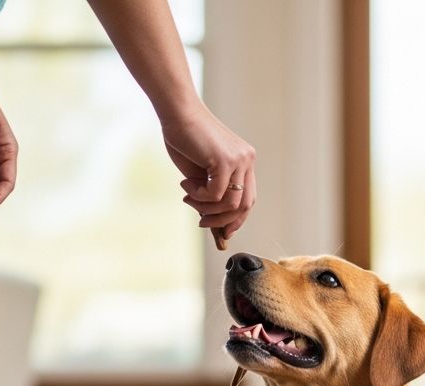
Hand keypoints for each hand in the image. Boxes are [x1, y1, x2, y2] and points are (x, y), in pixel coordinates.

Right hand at [161, 102, 255, 242]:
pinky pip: (216, 195)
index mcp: (245, 161)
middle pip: (245, 206)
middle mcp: (247, 160)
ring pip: (231, 204)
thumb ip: (211, 194)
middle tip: (201, 222)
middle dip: (223, 221)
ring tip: (188, 197)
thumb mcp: (201, 174)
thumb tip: (213, 225)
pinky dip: (199, 196)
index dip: (236, 220)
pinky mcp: (226, 160)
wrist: (176, 112)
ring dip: (206, 208)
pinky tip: (186, 184)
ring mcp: (239, 159)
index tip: (223, 233)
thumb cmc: (184, 139)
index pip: (248, 199)